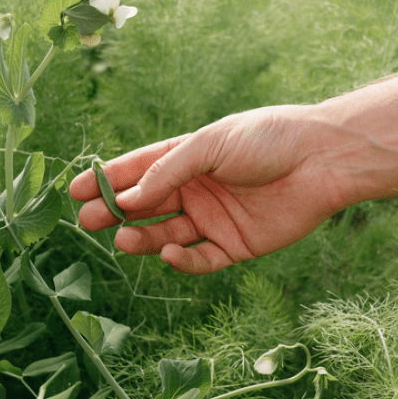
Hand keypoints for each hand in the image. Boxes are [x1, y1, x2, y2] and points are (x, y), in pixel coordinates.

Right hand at [69, 106, 359, 273]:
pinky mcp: (236, 246)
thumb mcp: (210, 144)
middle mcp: (197, 190)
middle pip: (147, 206)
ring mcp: (215, 219)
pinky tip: (167, 251)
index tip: (75, 190)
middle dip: (116, 211)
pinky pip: (201, 259)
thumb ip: (168, 170)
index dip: (107, 180)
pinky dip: (182, 259)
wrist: (322, 160)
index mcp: (189, 158)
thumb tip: (127, 196)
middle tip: (88, 219)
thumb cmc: (267, 139)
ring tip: (120, 237)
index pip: (140, 171)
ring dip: (143, 237)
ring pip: (167, 234)